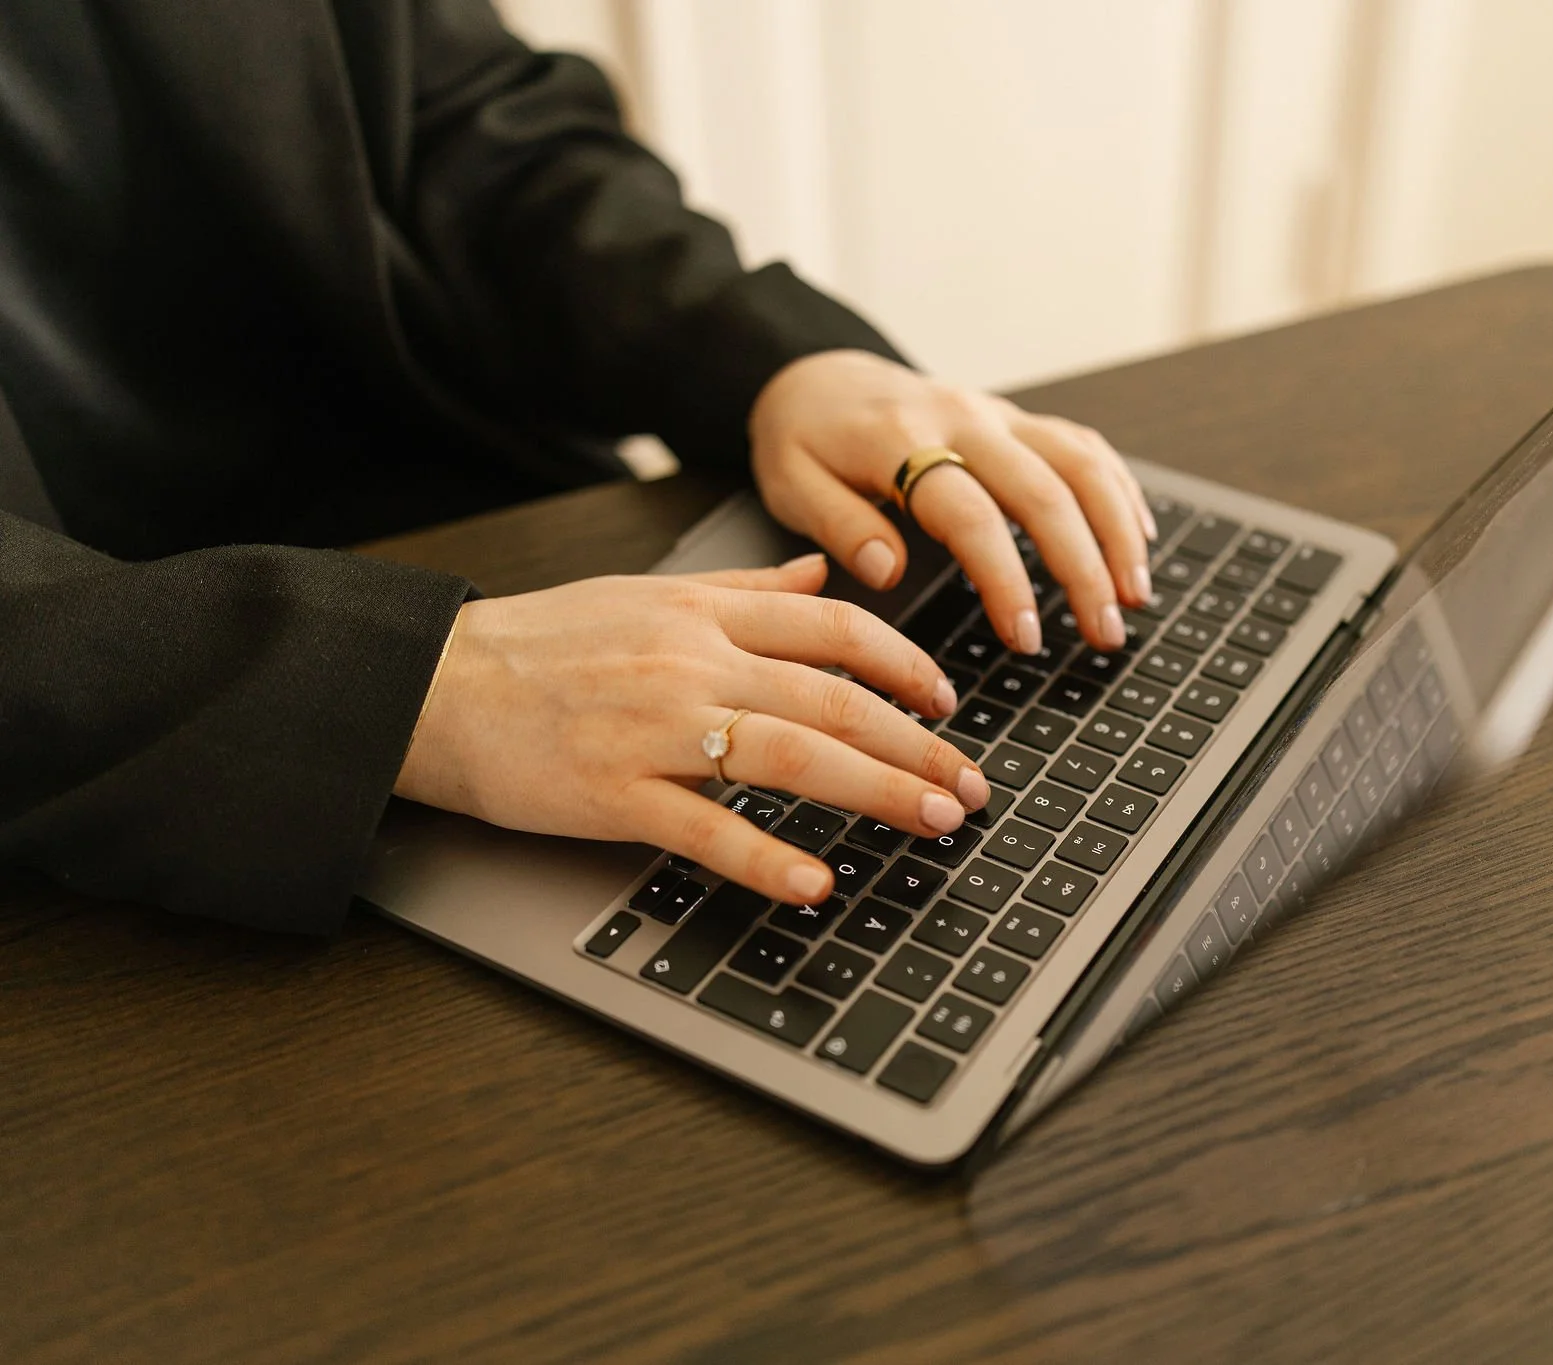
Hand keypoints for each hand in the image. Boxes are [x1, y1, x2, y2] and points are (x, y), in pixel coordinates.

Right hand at [392, 556, 989, 904]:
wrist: (439, 684)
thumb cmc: (544, 644)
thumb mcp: (650, 594)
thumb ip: (747, 590)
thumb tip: (823, 574)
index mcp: (705, 612)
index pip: (835, 628)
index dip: (907, 665)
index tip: (950, 703)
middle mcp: (693, 661)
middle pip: (834, 696)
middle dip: (918, 744)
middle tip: (972, 785)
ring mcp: (655, 727)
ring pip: (792, 752)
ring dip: (877, 790)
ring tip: (935, 821)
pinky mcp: (613, 792)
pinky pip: (706, 828)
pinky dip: (768, 857)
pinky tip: (818, 882)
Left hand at [749, 350, 1158, 655]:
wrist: (814, 372)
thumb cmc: (802, 438)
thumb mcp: (790, 483)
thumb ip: (838, 524)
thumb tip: (886, 570)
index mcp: (902, 441)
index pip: (972, 515)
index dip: (1006, 580)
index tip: (1025, 638)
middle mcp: (962, 420)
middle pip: (1046, 490)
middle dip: (1086, 567)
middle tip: (1104, 632)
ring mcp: (997, 414)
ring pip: (1081, 462)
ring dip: (1118, 530)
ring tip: (1136, 594)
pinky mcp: (1016, 418)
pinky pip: (1083, 445)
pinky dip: (1119, 489)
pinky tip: (1139, 536)